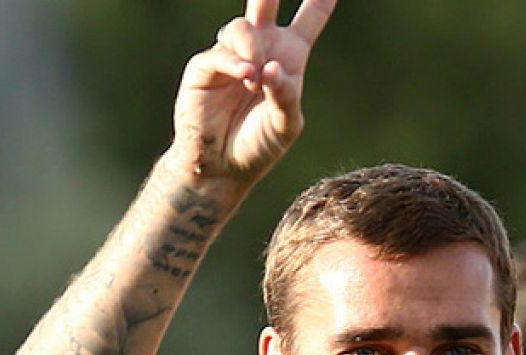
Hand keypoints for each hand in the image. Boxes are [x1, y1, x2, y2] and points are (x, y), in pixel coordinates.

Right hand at [171, 0, 336, 181]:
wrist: (224, 167)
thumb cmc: (260, 145)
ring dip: (252, 50)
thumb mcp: (286, 124)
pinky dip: (235, 63)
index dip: (320, 0)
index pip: (309, 18)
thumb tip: (272, 68)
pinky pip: (221, 54)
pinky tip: (246, 76)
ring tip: (255, 81)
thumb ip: (286, 95)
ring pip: (241, 28)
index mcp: (290, 57)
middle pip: (265, 2)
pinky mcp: (205, 67)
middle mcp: (260, 48)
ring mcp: (231, 54)